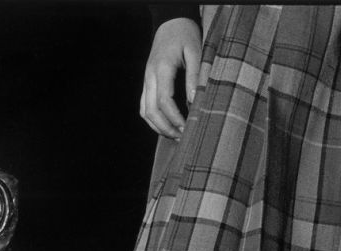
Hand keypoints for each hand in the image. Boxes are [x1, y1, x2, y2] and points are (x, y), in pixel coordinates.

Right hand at [140, 18, 201, 138]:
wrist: (170, 23)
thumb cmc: (185, 36)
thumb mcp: (196, 52)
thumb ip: (195, 76)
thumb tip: (194, 101)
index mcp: (162, 68)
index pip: (164, 101)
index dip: (175, 118)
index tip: (188, 128)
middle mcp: (149, 76)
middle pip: (151, 111)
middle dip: (166, 128)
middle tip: (182, 137)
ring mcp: (146, 80)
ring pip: (145, 111)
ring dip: (158, 127)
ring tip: (175, 136)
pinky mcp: (147, 83)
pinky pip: (144, 107)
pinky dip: (153, 120)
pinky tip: (166, 126)